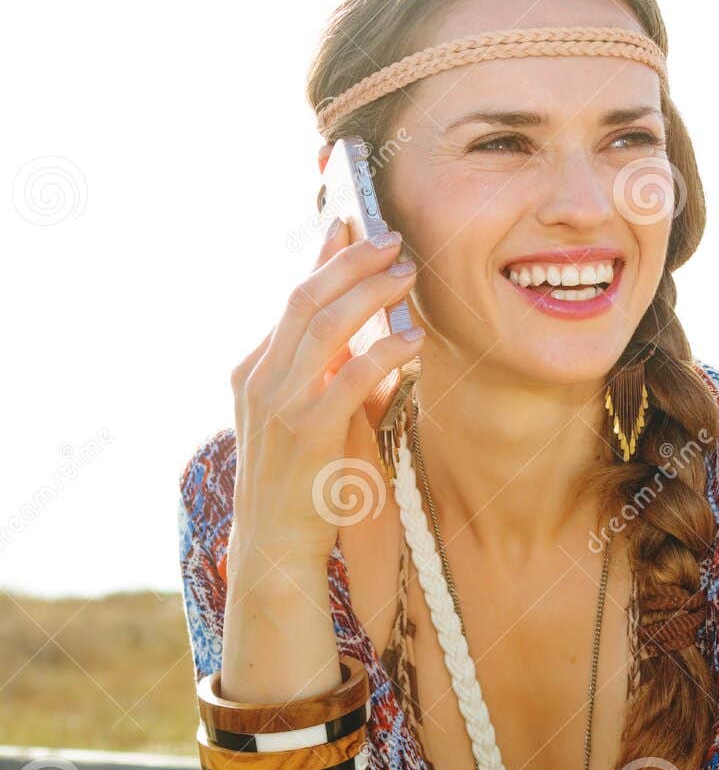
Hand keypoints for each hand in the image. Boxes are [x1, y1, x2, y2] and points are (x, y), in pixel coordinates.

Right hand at [231, 200, 425, 568]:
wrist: (275, 543)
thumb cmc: (302, 486)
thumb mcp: (305, 420)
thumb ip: (325, 379)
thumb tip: (368, 337)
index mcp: (253, 370)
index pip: (291, 300)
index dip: (323, 260)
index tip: (350, 226)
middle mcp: (259, 377)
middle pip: (304, 299)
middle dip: (350, 263)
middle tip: (392, 241)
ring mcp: (279, 402)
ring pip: (324, 326)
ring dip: (370, 294)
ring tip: (408, 276)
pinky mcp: (308, 431)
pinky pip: (351, 377)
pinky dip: (385, 352)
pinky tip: (414, 340)